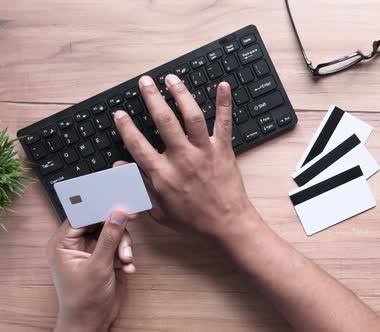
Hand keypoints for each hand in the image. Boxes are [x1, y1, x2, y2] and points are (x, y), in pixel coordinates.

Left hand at [47, 210, 133, 331]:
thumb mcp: (98, 265)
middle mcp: (77, 244)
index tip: (119, 204)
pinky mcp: (106, 259)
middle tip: (130, 227)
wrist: (92, 321)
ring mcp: (93, 251)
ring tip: (126, 260)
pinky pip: (120, 247)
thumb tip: (118, 213)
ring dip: (124, 247)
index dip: (100, 208)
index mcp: (64, 243)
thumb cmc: (83, 299)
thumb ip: (109, 237)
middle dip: (117, 231)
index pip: (82, 215)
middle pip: (101, 223)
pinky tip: (127, 268)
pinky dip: (126, 256)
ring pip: (114, 235)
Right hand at [113, 75, 256, 236]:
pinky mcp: (223, 150)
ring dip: (180, 94)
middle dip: (152, 98)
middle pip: (163, 121)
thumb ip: (138, 187)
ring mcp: (204, 152)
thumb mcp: (158, 211)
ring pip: (191, 116)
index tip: (119, 113)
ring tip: (171, 79)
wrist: (227, 225)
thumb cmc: (193, 221)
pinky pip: (224, 122)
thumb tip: (121, 167)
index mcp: (163, 175)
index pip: (138, 145)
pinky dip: (224, 102)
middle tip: (144, 82)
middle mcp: (182, 158)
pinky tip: (223, 85)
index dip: (126, 127)